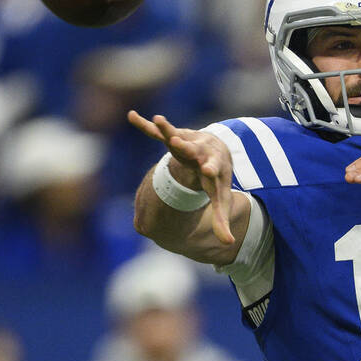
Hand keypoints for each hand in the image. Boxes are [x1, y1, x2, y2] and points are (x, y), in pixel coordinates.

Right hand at [128, 110, 234, 244]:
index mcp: (211, 167)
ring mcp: (185, 142)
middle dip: (185, 147)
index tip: (208, 170)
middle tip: (177, 142)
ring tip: (158, 120)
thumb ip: (221, 220)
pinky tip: (131, 116)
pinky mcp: (173, 137)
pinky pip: (157, 132)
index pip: (211, 169)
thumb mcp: (220, 197)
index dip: (210, 170)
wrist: (217, 149)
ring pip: (174, 135)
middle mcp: (199, 151)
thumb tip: (229, 244)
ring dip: (166, 129)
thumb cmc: (216, 178)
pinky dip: (145, 125)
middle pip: (191, 150)